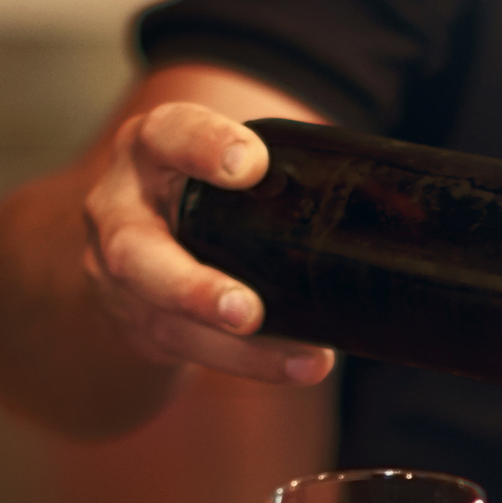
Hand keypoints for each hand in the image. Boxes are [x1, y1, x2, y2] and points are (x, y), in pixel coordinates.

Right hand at [82, 102, 334, 384]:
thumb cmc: (199, 194)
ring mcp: (120, 276)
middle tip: (246, 310)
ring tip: (304, 360)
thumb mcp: (214, 166)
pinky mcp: (141, 323)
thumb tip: (381, 199)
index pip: (168, 135)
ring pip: (169, 321)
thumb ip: (267, 175)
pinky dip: (250, 363)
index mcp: (150, 151)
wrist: (134, 246)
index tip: (252, 164)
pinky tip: (298, 367)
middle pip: (136, 253)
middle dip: (192, 288)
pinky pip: (192, 351)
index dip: (204, 146)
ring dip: (238, 349)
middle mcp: (121, 210)